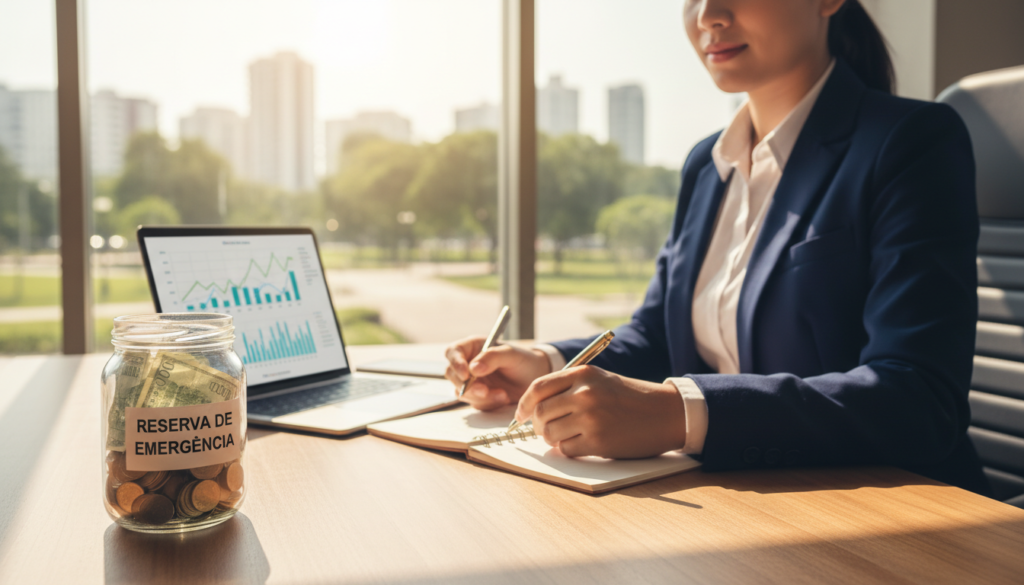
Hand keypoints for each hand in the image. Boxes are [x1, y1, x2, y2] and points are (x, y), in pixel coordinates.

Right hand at [444, 336, 550, 410]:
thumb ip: (492, 357)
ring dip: (480, 397)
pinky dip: (488, 403)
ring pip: (462, 392)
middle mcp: (468, 363)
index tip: (466, 374)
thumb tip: (472, 368)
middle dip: (467, 386)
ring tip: (502, 394)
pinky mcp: (478, 396)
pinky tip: (503, 398)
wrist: (535, 379)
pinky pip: (475, 403)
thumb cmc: (524, 361)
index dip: (455, 363)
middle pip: (452, 375)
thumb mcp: (511, 354)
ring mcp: (472, 381)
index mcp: (473, 347)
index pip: (453, 352)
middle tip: (485, 391)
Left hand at [514, 365, 686, 458]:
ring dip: (551, 439)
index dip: (524, 404)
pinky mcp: (598, 442)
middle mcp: (584, 394)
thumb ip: (568, 387)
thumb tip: (533, 409)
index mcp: (583, 374)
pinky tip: (580, 444)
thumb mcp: (599, 379)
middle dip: (536, 425)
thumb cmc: (630, 397)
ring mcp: (591, 418)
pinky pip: (566, 449)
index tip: (520, 416)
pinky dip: (567, 450)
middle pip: (540, 413)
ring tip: (564, 436)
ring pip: (550, 434)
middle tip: (542, 430)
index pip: (538, 388)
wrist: (665, 413)